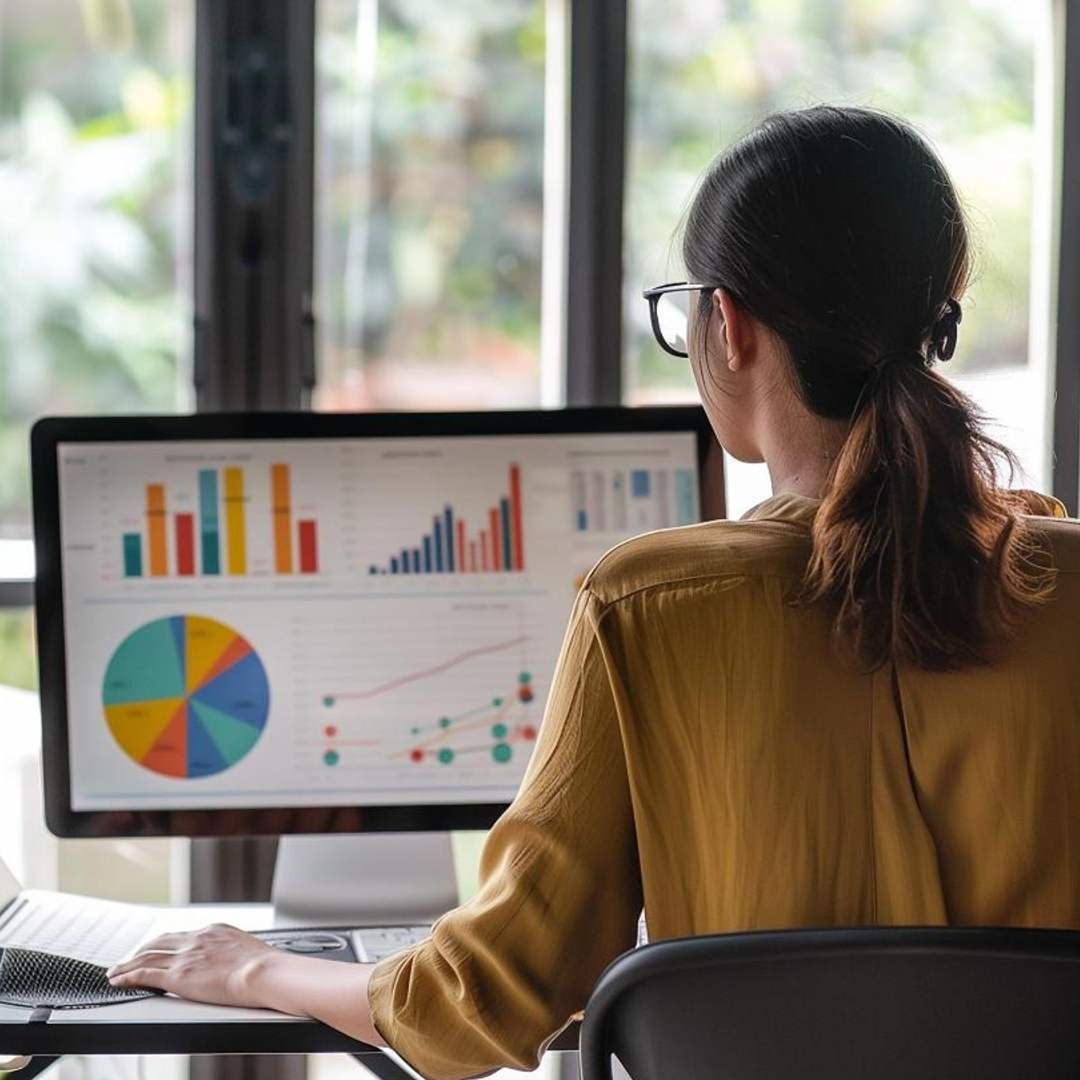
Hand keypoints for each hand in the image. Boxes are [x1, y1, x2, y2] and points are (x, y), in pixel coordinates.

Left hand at [107, 923, 281, 1008]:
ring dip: (127, 964)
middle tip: (130, 958)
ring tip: (115, 972)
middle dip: (142, 950)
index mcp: (214, 931)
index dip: (165, 943)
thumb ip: (233, 952)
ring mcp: (186, 957)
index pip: (182, 936)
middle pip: (159, 942)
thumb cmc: (265, 967)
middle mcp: (196, 939)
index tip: (158, 949)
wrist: (264, 972)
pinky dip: (127, 976)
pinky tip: (117, 980)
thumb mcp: (248, 949)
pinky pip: (144, 974)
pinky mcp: (178, 976)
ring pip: (146, 957)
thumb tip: (237, 962)